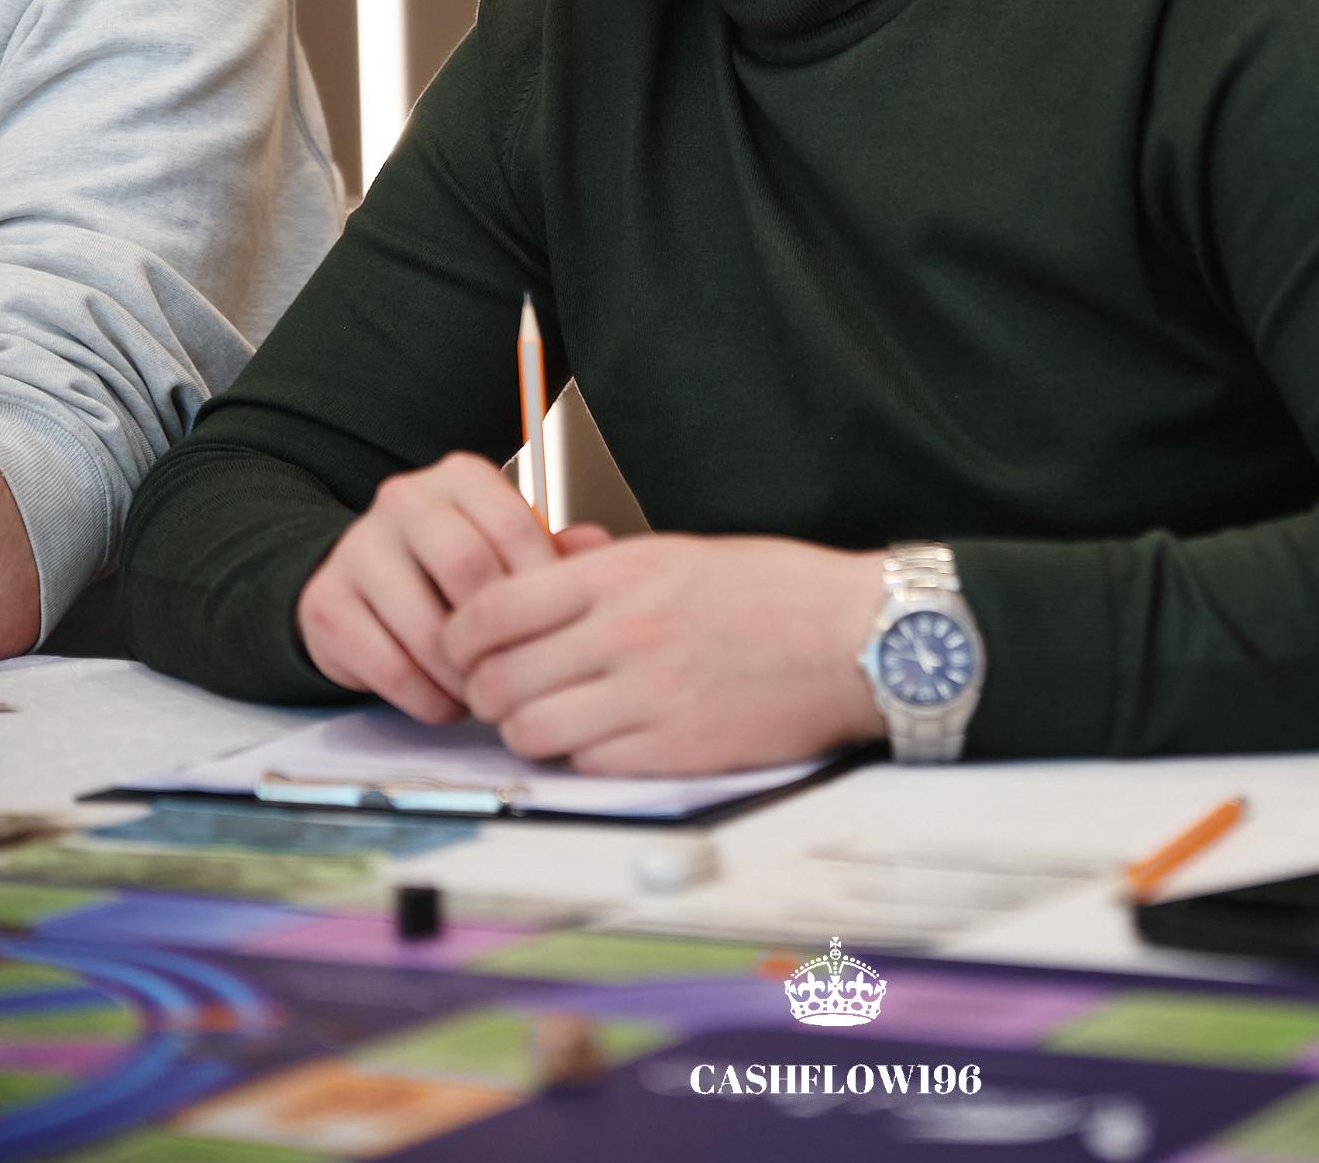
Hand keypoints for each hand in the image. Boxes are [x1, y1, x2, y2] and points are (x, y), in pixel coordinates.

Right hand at [295, 451, 607, 720]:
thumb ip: (554, 550)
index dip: (542, 591)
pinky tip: (445, 701)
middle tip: (521, 672)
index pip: (514, 528)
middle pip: (467, 570)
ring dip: (466, 678)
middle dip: (501, 635)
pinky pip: (387, 666)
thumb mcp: (506, 547)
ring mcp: (358, 547)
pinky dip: (425, 698)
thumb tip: (603, 550)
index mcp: (460, 476)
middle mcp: (405, 499)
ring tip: (488, 696)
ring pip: (427, 627)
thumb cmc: (453, 568)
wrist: (361, 582)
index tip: (559, 633)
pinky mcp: (326, 601)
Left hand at [443, 533, 887, 774]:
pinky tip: (603, 738)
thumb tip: (535, 575)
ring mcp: (648, 696)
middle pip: (498, 677)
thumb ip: (602, 569)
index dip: (462, 635)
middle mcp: (625, 631)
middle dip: (486, 690)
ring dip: (528, 730)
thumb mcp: (680, 553)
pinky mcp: (673, 752)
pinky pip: (586, 765)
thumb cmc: (776, 591)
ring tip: (550, 718)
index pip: (493, 609)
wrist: (856, 639)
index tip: (467, 646)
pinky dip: (581, 758)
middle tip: (503, 690)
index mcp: (623, 572)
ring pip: (531, 730)